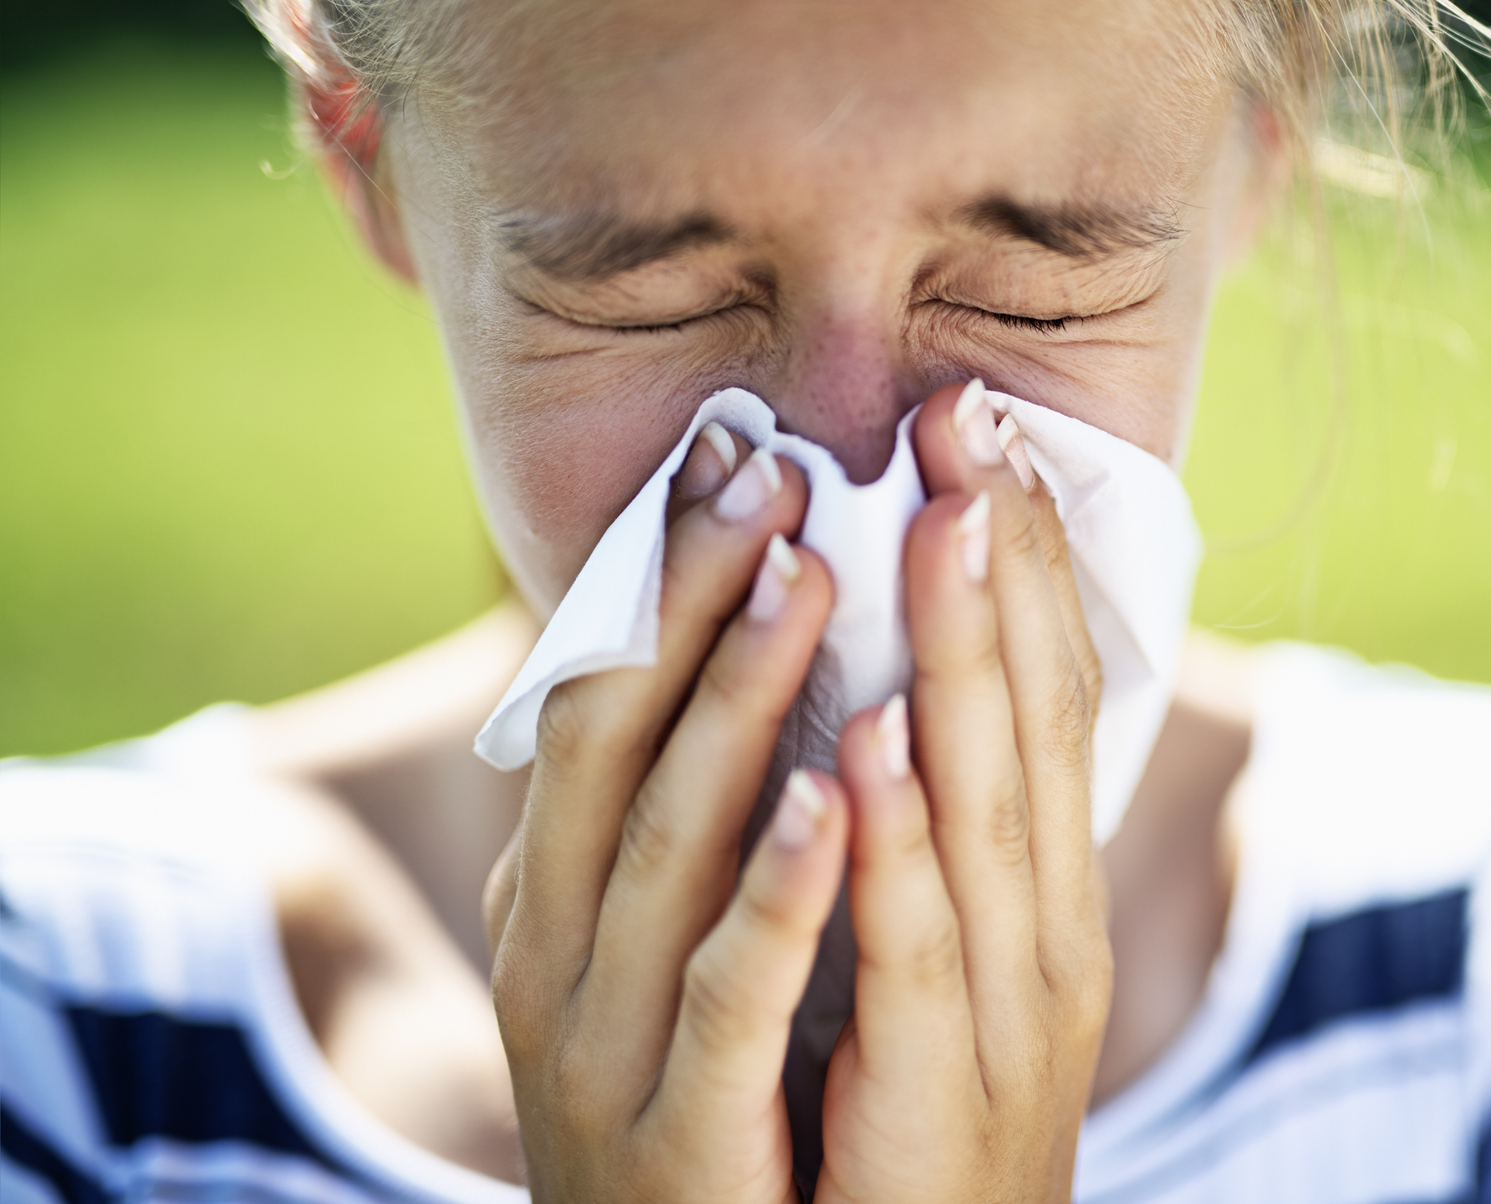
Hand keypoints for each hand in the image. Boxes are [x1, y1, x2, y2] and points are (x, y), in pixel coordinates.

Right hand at [481, 425, 848, 1203]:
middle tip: (774, 469)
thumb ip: (678, 818)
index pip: (595, 701)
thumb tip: (710, 652)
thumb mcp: (665, 944)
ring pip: (664, 845)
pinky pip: (732, 992)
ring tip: (809, 574)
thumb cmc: (710, 1102)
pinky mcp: (676, 1137)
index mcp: (557, 897)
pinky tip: (837, 789)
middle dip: (691, 599)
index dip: (658, 576)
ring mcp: (604, 1048)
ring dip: (737, 701)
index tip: (733, 452)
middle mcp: (558, 956)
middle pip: (613, 743)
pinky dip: (779, 884)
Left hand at [817, 383, 1113, 1202]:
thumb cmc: (907, 1123)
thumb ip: (936, 836)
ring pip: (995, 805)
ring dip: (971, 655)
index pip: (1047, 695)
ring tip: (943, 519)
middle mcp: (1046, 930)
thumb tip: (890, 691)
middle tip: (971, 414)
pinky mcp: (942, 1091)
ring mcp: (1010, 1010)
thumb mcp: (941, 958)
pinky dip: (906, 840)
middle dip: (1006, 560)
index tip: (987, 432)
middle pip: (1038, 717)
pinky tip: (879, 742)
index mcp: (1040, 889)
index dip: (1026, 560)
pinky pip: (922, 949)